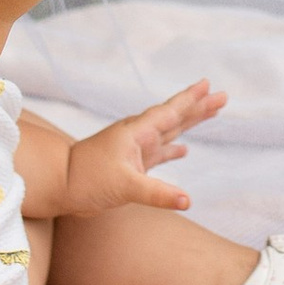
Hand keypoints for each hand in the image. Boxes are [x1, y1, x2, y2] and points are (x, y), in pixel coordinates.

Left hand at [59, 78, 225, 219]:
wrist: (60, 185)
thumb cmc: (87, 179)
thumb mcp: (124, 186)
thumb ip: (156, 193)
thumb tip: (187, 200)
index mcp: (137, 133)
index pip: (170, 112)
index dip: (190, 100)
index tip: (208, 84)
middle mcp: (138, 137)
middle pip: (175, 118)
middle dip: (198, 108)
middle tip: (223, 97)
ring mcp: (135, 150)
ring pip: (169, 133)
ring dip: (189, 125)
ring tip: (210, 114)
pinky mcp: (131, 166)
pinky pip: (159, 154)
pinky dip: (172, 150)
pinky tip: (184, 150)